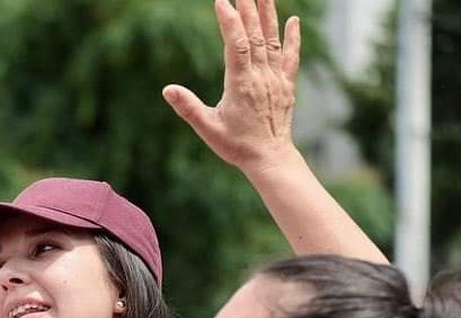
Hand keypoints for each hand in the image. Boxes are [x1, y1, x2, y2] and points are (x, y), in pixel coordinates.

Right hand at [163, 0, 300, 173]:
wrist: (270, 158)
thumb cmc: (236, 146)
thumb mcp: (207, 129)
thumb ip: (188, 107)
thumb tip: (167, 89)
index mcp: (241, 84)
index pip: (235, 45)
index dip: (229, 21)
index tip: (221, 2)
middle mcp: (261, 76)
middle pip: (254, 35)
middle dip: (247, 9)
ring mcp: (275, 79)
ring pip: (271, 40)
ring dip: (268, 15)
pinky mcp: (286, 85)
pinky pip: (290, 56)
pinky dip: (292, 37)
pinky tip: (293, 20)